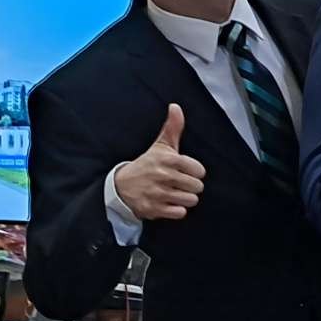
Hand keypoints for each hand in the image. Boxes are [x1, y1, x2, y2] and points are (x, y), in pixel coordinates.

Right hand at [112, 104, 204, 221]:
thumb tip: (176, 107)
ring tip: (175, 193)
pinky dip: (177, 210)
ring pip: (190, 200)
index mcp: (167, 160)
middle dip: (191, 186)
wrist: (121, 186)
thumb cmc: (147, 164)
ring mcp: (157, 194)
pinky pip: (180, 213)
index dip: (195, 172)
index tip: (186, 171)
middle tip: (180, 183)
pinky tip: (168, 203)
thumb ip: (172, 128)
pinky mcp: (153, 209)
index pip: (199, 170)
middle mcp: (162, 176)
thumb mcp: (160, 146)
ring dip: (185, 198)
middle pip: (197, 187)